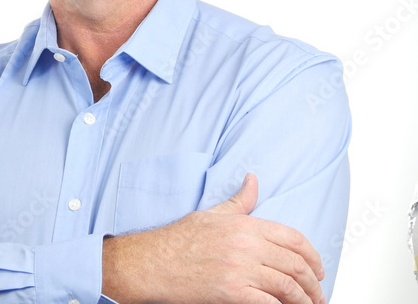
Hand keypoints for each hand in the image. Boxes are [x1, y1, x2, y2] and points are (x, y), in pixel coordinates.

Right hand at [102, 173, 325, 303]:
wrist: (152, 263)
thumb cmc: (179, 240)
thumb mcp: (212, 214)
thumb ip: (240, 201)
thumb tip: (254, 180)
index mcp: (244, 225)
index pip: (293, 238)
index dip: (313, 256)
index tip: (318, 269)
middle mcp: (246, 245)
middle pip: (295, 264)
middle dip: (313, 283)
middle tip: (317, 294)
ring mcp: (239, 269)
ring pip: (288, 286)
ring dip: (304, 300)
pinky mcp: (231, 292)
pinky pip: (269, 303)